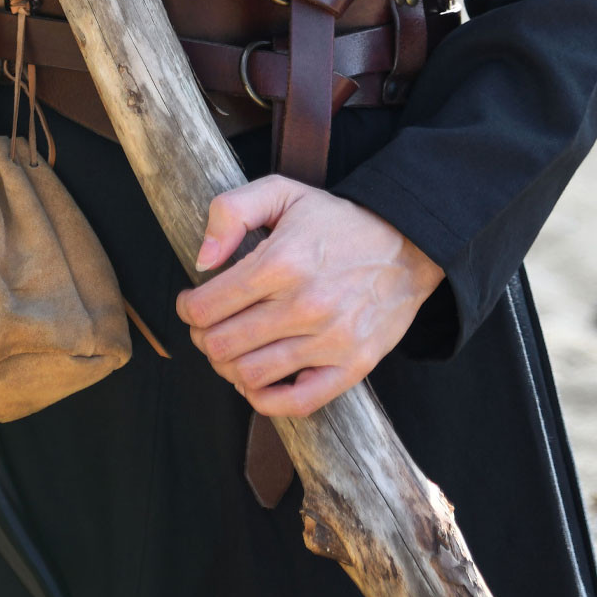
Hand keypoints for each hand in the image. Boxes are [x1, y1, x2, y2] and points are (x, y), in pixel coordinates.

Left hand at [173, 176, 445, 416]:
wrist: (407, 244)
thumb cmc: (338, 221)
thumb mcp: (283, 192)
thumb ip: (231, 212)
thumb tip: (202, 261)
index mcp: (282, 262)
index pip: (206, 307)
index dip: (188, 307)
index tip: (193, 301)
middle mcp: (305, 305)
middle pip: (221, 345)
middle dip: (203, 337)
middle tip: (209, 325)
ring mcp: (331, 341)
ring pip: (249, 376)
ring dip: (227, 366)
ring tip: (233, 347)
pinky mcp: (352, 367)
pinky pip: (294, 403)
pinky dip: (265, 398)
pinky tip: (258, 377)